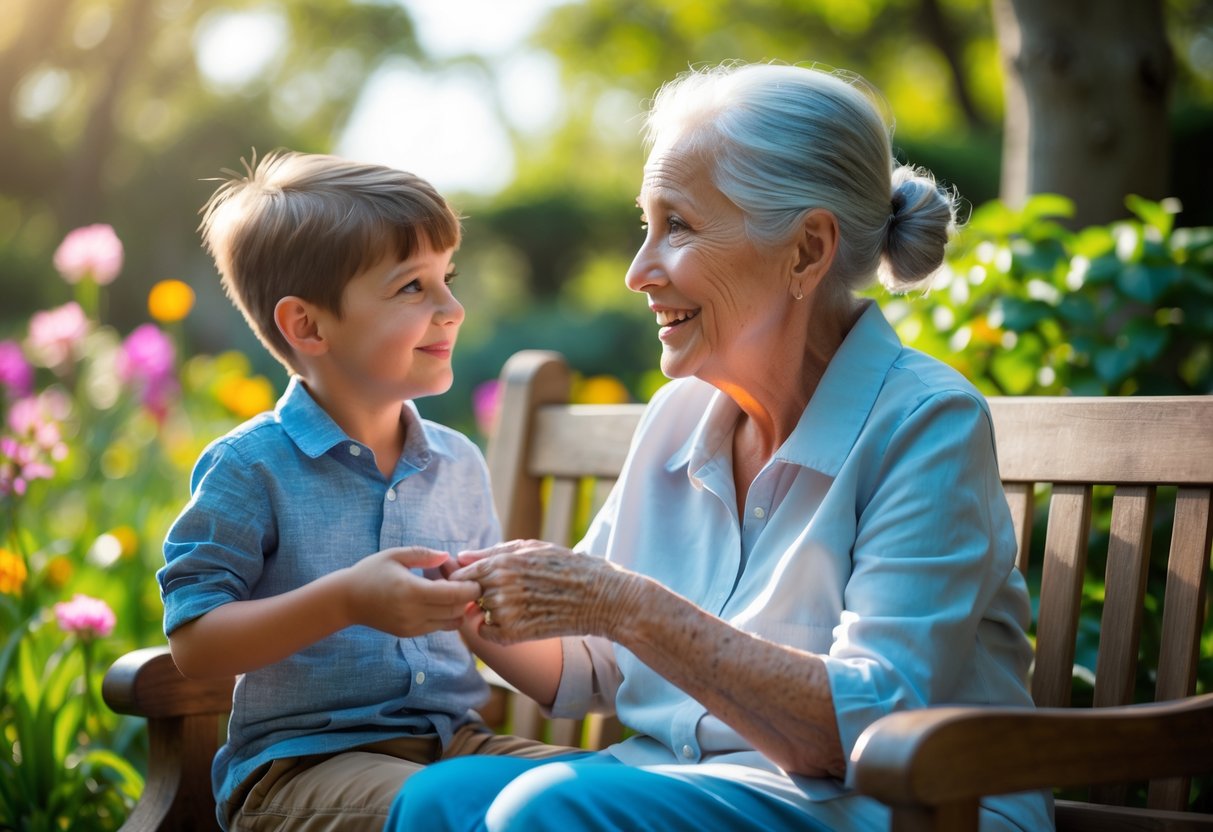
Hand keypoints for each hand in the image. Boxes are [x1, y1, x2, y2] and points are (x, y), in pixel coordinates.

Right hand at [342, 547, 480, 637]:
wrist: (347, 600)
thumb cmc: (371, 572)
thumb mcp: (395, 555)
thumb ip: (423, 554)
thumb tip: (447, 557)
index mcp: (411, 591)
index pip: (453, 595)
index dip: (470, 588)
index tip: (475, 578)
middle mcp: (413, 612)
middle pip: (456, 609)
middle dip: (467, 597)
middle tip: (468, 582)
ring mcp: (411, 626)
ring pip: (450, 622)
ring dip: (458, 608)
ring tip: (453, 591)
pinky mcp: (409, 633)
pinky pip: (438, 627)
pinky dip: (446, 616)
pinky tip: (440, 601)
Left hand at [450, 539, 631, 642]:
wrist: (599, 597)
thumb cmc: (566, 566)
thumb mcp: (531, 548)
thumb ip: (491, 553)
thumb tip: (461, 558)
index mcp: (502, 563)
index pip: (461, 575)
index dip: (464, 579)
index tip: (476, 582)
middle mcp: (499, 587)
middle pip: (467, 595)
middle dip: (477, 594)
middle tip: (503, 594)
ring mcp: (505, 612)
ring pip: (477, 613)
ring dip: (488, 611)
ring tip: (518, 604)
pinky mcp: (514, 634)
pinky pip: (486, 632)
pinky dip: (494, 629)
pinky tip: (516, 620)